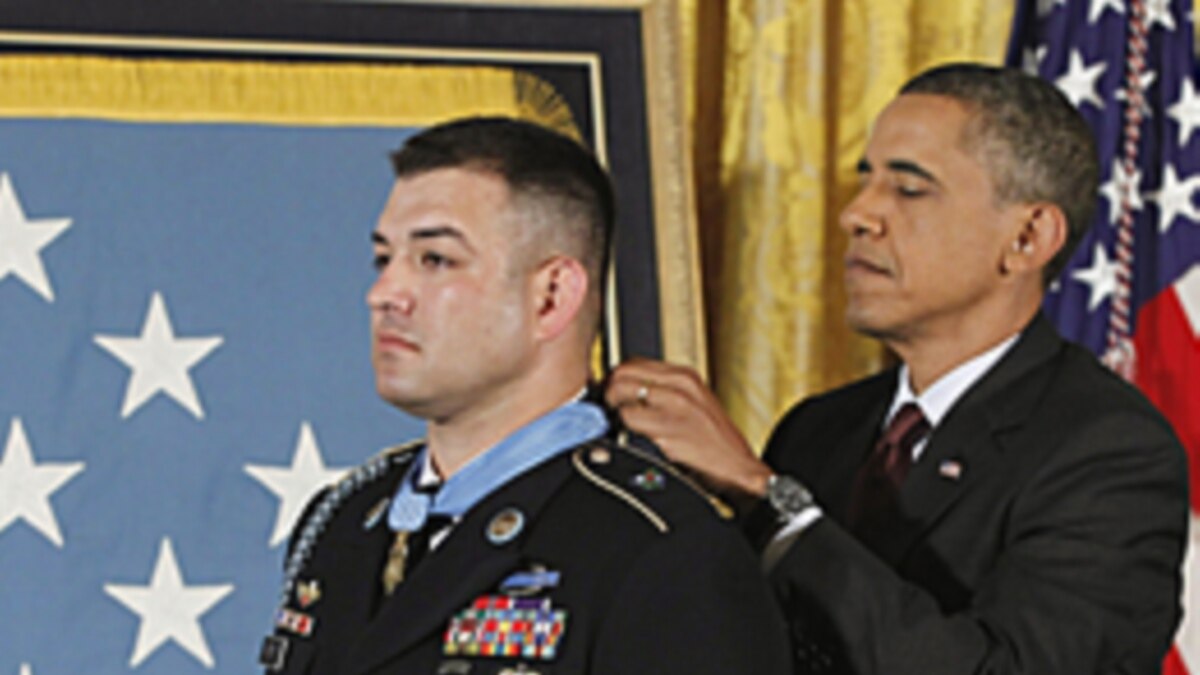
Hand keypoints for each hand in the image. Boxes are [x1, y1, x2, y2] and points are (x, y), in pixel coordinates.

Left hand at [605, 359, 771, 503]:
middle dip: (609, 390)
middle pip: (623, 374)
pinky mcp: (669, 428)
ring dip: (615, 410)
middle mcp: (680, 384)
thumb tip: (627, 387)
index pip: (634, 362)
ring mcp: (675, 405)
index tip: (612, 390)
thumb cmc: (713, 439)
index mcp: (685, 376)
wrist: (737, 466)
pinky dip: (626, 429)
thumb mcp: (693, 401)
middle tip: (610, 406)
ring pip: (622, 394)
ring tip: (622, 422)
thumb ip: (664, 390)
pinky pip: (630, 421)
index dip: (617, 377)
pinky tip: (637, 436)